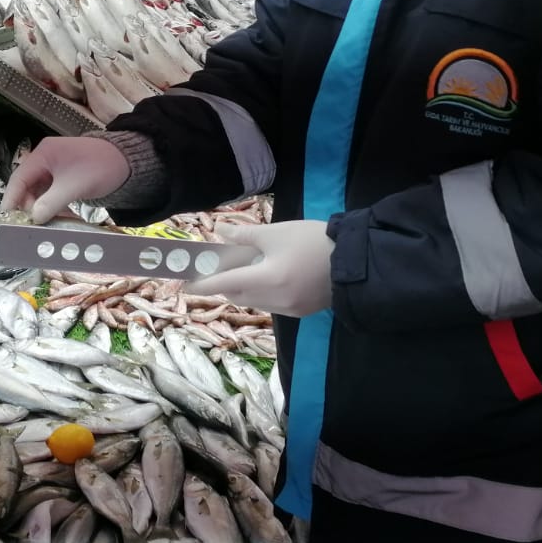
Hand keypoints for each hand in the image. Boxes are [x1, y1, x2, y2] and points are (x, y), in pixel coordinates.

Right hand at [2, 136, 130, 223]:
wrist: (128, 162)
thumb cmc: (100, 167)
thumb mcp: (74, 186)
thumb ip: (51, 203)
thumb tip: (33, 219)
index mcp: (43, 154)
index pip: (19, 179)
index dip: (11, 200)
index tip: (5, 219)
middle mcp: (45, 160)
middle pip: (27, 187)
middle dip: (27, 207)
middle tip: (28, 227)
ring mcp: (55, 169)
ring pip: (39, 193)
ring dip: (40, 209)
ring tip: (42, 226)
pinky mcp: (64, 178)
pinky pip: (51, 194)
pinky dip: (52, 206)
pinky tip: (57, 219)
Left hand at [186, 220, 333, 317]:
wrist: (355, 259)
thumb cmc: (314, 241)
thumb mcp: (277, 232)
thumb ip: (245, 234)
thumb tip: (219, 231)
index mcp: (268, 279)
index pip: (225, 283)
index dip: (203, 283)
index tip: (186, 284)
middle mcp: (275, 300)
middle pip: (237, 294)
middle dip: (224, 282)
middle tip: (219, 265)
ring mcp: (289, 309)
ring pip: (252, 301)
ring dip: (242, 287)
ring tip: (245, 267)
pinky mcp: (300, 312)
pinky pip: (270, 304)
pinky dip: (261, 292)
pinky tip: (267, 276)